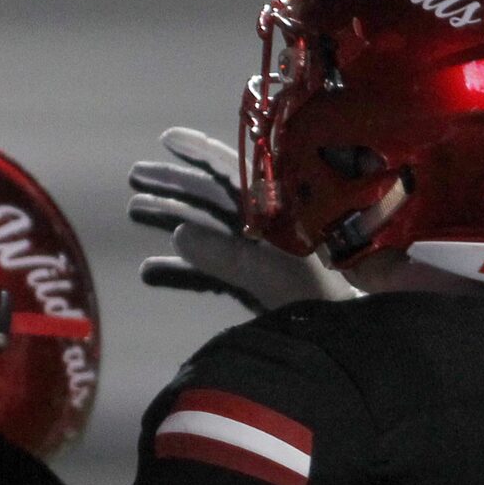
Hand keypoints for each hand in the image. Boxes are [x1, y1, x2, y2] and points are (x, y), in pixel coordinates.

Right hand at [127, 127, 355, 314]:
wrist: (350, 345)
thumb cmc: (326, 303)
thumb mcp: (279, 275)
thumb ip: (230, 257)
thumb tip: (178, 233)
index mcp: (282, 211)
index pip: (239, 170)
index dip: (201, 151)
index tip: (167, 139)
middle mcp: (269, 227)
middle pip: (213, 195)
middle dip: (174, 184)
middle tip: (134, 176)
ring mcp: (259, 256)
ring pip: (206, 228)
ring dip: (169, 217)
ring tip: (133, 210)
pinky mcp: (252, 287)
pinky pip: (208, 272)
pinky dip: (178, 271)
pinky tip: (148, 272)